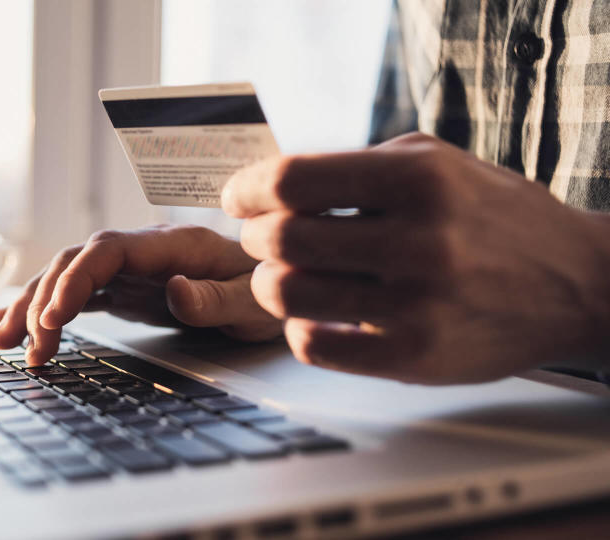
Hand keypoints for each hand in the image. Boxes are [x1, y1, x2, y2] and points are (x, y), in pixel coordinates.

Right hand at [0, 225, 281, 364]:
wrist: (272, 282)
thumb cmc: (265, 289)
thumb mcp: (252, 301)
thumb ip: (213, 298)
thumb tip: (172, 291)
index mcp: (171, 245)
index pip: (106, 251)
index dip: (74, 280)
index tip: (52, 319)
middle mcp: (142, 250)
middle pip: (76, 262)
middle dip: (43, 300)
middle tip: (28, 348)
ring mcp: (130, 268)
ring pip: (67, 276)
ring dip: (33, 305)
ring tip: (2, 341)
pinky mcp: (125, 288)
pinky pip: (77, 293)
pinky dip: (45, 307)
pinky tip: (16, 321)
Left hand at [222, 132, 609, 383]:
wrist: (577, 282)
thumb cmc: (493, 216)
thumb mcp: (435, 163)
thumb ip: (355, 168)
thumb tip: (270, 186)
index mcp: (419, 180)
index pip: (293, 179)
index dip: (248, 188)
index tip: (238, 197)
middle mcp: (419, 241)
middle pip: (282, 240)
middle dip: (255, 237)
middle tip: (262, 237)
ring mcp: (418, 305)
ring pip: (288, 295)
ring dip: (269, 283)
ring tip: (282, 276)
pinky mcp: (415, 356)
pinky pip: (313, 347)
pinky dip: (298, 328)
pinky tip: (314, 315)